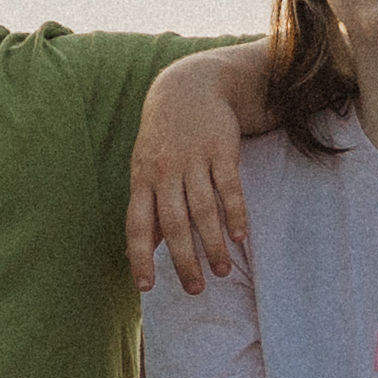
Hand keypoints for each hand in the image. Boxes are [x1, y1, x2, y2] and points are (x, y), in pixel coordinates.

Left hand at [129, 54, 255, 295]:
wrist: (186, 88)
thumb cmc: (163, 139)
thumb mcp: (145, 169)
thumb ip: (148, 208)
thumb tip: (143, 251)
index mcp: (142, 179)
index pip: (138, 225)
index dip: (140, 256)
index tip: (145, 286)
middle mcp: (165, 172)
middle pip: (175, 224)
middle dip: (184, 260)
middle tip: (195, 289)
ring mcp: (193, 159)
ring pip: (203, 210)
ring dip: (214, 244)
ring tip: (222, 271)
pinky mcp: (221, 149)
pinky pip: (228, 187)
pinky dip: (235, 213)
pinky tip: (240, 236)